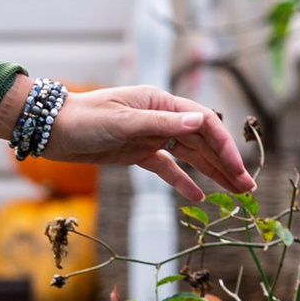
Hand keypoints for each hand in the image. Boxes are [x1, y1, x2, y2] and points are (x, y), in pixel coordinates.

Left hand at [0, 77, 251, 204]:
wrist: (52, 130)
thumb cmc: (84, 119)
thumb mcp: (122, 121)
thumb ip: (161, 124)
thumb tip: (200, 120)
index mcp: (160, 103)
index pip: (204, 123)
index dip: (224, 146)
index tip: (238, 169)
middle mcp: (161, 117)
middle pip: (202, 141)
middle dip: (226, 164)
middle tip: (247, 188)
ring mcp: (151, 136)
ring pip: (190, 156)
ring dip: (212, 174)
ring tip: (235, 194)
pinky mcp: (139, 153)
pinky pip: (167, 168)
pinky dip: (183, 181)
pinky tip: (198, 197)